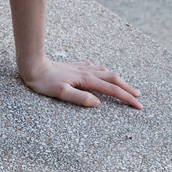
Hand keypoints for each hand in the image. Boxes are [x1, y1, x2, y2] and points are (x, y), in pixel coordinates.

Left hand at [19, 57, 141, 108]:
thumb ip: (80, 98)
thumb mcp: (61, 93)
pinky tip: (103, 73)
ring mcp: (82, 68)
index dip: (126, 98)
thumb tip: (98, 103)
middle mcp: (87, 72)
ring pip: (106, 72)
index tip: (138, 106)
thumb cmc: (44, 82)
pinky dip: (105, 72)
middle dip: (127, 89)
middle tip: (138, 98)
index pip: (112, 90)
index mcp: (86, 80)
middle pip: (114, 79)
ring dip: (119, 80)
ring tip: (126, 87)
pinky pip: (96, 68)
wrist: (33, 65)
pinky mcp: (76, 66)